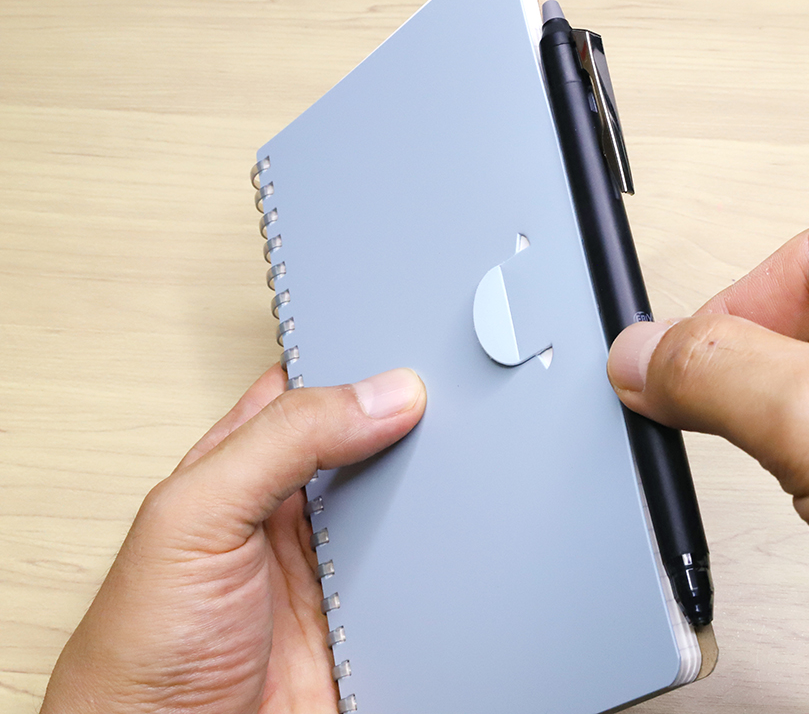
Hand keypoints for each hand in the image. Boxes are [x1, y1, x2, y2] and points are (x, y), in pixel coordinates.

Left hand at [41, 365, 425, 713]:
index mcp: (240, 469)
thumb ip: (280, 444)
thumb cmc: (143, 652)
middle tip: (456, 403)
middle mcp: (292, 514)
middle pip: (369, 445)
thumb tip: (379, 394)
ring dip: (434, 496)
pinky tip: (460, 545)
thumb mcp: (196, 516)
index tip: (411, 351)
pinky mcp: (371, 622)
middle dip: (412, 424)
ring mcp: (334, 569)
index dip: (356, 365)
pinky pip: (425, 577)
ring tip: (470, 466)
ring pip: (406, 509)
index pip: (308, 392)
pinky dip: (449, 562)